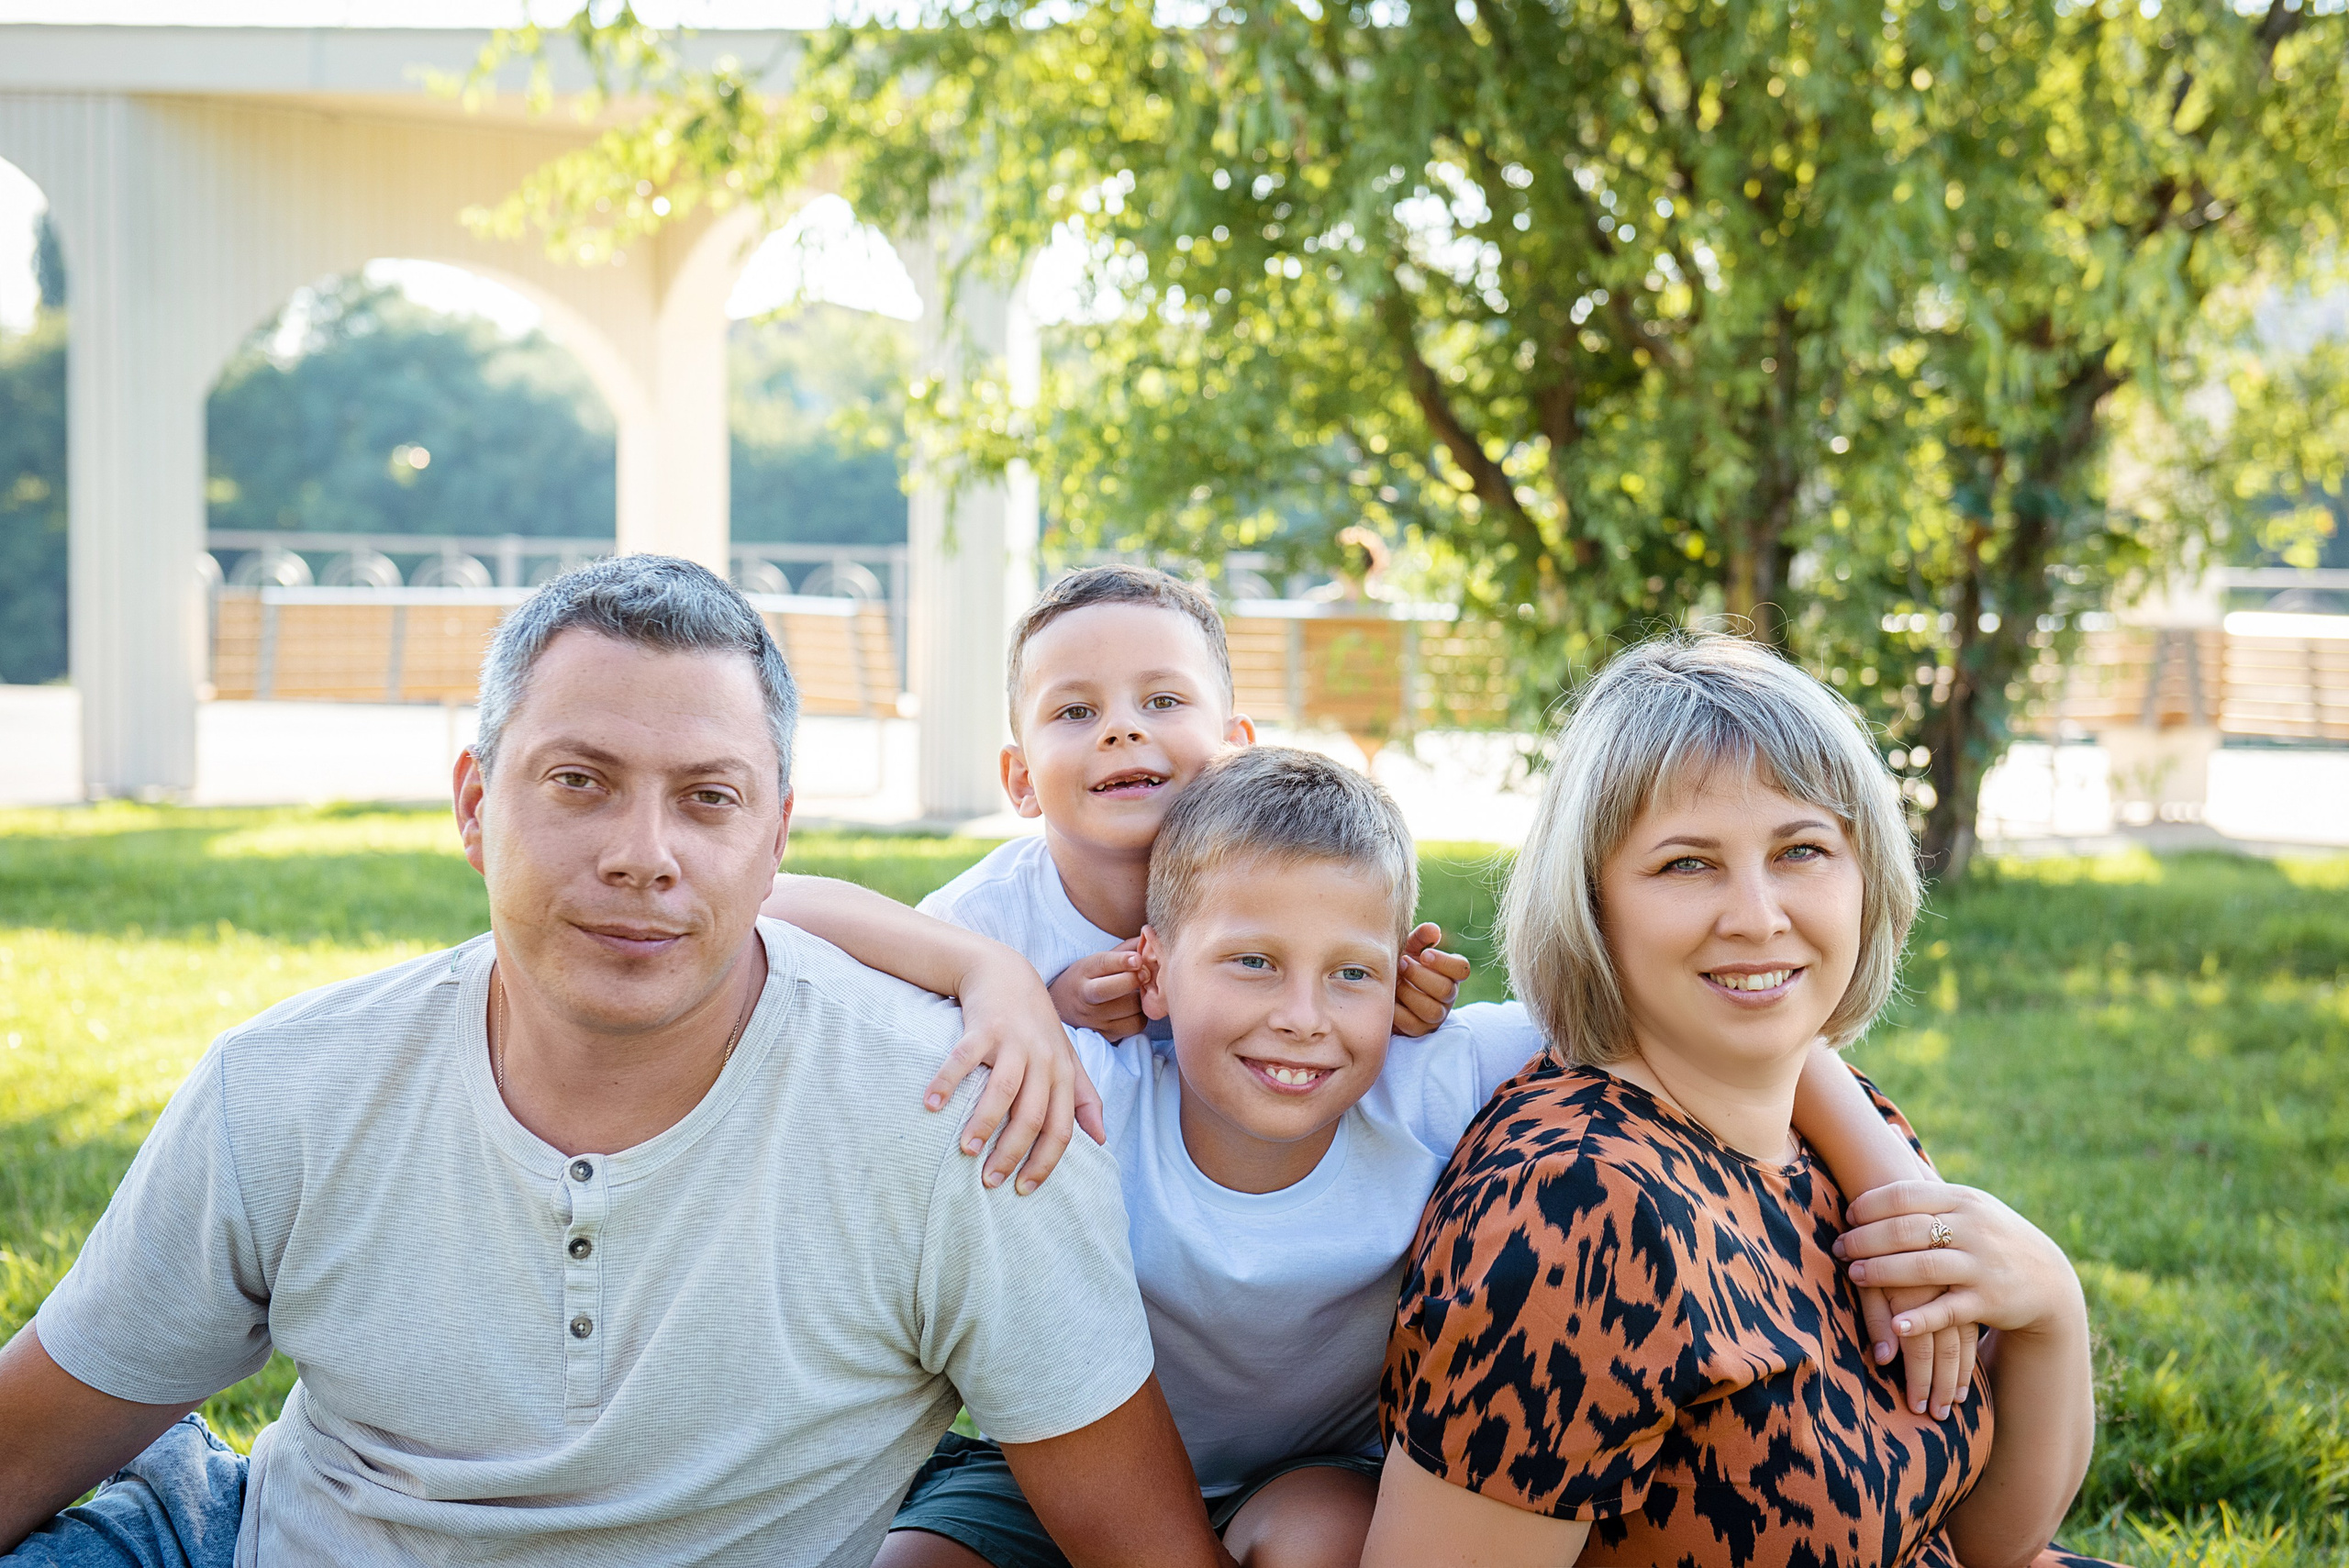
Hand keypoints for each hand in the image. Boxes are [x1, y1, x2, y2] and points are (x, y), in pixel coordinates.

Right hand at [927, 953, 1106, 1194]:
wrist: (1006, 973)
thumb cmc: (1037, 1025)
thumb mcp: (1067, 1058)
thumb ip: (1084, 1097)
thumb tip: (1102, 1138)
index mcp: (1063, 1073)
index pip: (1061, 1127)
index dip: (1045, 1162)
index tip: (1024, 1189)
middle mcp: (1042, 1059)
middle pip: (1031, 1116)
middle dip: (1011, 1153)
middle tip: (990, 1181)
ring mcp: (1013, 1042)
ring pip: (1002, 1091)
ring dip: (984, 1124)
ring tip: (966, 1151)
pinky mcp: (983, 1026)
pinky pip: (964, 1059)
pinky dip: (947, 1082)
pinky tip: (931, 1105)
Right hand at [1047, 939, 1149, 1038]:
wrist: (1062, 1007)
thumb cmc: (1087, 979)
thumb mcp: (1097, 960)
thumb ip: (1124, 950)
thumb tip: (1150, 938)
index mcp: (1083, 971)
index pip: (1101, 964)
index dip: (1122, 960)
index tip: (1137, 958)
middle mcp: (1085, 996)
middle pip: (1112, 989)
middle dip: (1134, 980)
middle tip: (1144, 974)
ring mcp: (1094, 1019)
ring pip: (1130, 1009)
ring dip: (1140, 999)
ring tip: (1138, 993)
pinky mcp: (1105, 1035)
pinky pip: (1135, 1026)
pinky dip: (1140, 1016)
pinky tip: (1134, 1009)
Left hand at [1393, 924, 1470, 1036]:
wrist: (1383, 988)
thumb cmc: (1401, 964)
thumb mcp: (1409, 947)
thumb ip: (1420, 937)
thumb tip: (1433, 929)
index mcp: (1450, 973)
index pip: (1462, 969)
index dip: (1444, 962)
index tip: (1424, 954)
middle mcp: (1448, 996)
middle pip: (1446, 990)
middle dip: (1420, 976)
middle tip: (1401, 963)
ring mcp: (1436, 1016)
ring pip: (1432, 1011)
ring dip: (1409, 994)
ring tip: (1395, 981)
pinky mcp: (1420, 1030)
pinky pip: (1412, 1025)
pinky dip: (1397, 1011)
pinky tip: (1388, 997)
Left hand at [1837, 1180, 2084, 1395]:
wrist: (2048, 1280)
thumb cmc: (1990, 1234)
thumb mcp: (1966, 1201)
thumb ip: (1923, 1174)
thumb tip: (1887, 1130)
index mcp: (1962, 1200)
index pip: (1906, 1195)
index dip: (1870, 1205)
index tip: (1846, 1216)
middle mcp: (1973, 1229)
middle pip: (1908, 1230)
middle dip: (1867, 1240)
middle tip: (1839, 1248)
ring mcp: (1982, 1266)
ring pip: (1924, 1267)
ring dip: (1883, 1273)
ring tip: (1854, 1275)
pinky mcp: (1989, 1302)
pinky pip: (1948, 1311)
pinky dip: (1921, 1318)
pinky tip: (1894, 1324)